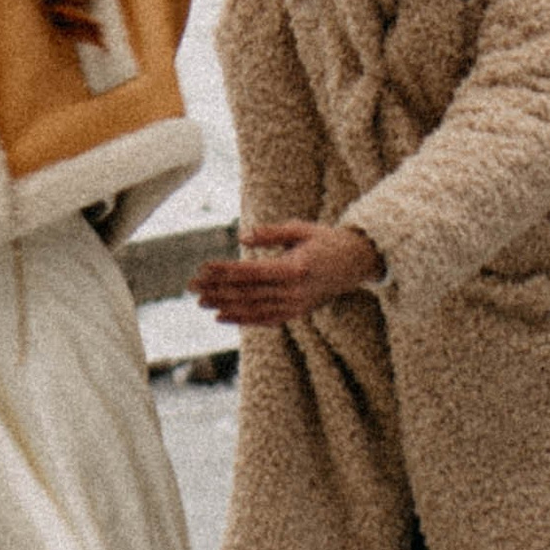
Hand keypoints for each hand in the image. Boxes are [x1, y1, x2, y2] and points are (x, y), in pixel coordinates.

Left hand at [192, 219, 383, 326]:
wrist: (357, 263)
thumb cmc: (326, 241)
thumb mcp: (300, 229)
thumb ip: (270, 234)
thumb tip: (242, 237)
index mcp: (295, 268)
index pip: (250, 273)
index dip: (224, 272)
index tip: (203, 268)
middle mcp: (294, 291)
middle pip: (247, 292)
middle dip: (217, 290)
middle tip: (192, 287)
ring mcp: (296, 305)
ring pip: (253, 308)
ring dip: (224, 306)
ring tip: (201, 302)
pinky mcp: (297, 313)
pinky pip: (265, 319)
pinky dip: (242, 319)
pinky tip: (222, 316)